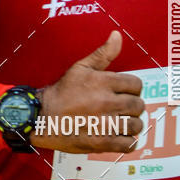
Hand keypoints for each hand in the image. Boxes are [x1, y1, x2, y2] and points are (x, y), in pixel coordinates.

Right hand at [32, 31, 144, 154]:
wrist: (41, 117)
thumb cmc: (61, 92)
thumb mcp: (80, 67)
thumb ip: (103, 53)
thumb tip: (117, 35)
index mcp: (103, 82)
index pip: (137, 84)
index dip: (131, 88)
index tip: (123, 93)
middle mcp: (106, 102)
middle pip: (138, 105)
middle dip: (132, 106)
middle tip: (120, 108)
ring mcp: (105, 124)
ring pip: (136, 125)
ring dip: (131, 124)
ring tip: (120, 123)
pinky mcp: (101, 143)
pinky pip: (128, 144)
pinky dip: (128, 142)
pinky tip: (119, 137)